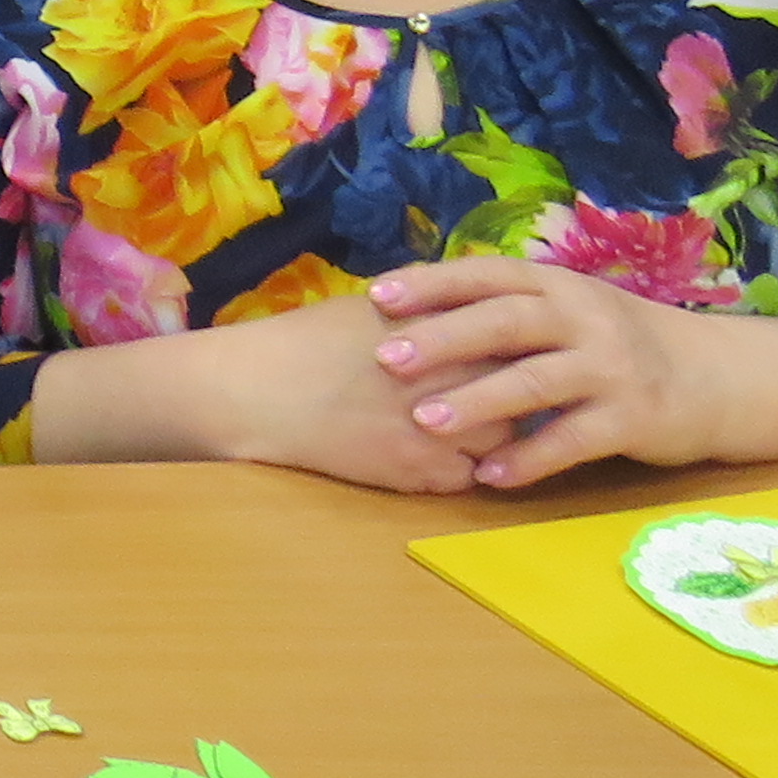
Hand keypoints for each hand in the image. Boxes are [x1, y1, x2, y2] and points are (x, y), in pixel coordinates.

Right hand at [41, 291, 524, 489]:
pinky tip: (436, 455)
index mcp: (435, 326)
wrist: (257, 391)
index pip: (511, 338)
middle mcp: (445, 374)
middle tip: (504, 395)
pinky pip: (470, 477)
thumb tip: (481, 300)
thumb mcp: (373, 303)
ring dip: (493, 436)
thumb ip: (431, 302)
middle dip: (515, 393)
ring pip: (503, 439)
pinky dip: (461, 469)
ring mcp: (436, 428)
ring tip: (466, 428)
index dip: (517, 348)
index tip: (520, 354)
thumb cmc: (308, 339)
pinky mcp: (419, 471)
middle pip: (518, 389)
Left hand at [367, 259, 777, 488]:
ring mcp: (611, 368)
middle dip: (441, 340)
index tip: (376, 295)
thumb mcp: (569, 308)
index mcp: (558, 285)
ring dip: (476, 403)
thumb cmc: (616, 342)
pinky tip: (489, 477)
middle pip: (503, 323)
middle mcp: (583, 318)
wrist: (716, 377)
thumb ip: (510, 308)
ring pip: (533, 383)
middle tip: (385, 359)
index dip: (431, 283)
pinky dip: (529, 460)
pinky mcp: (633, 418)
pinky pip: (573, 441)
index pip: (486, 274)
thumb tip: (416, 308)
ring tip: (424, 422)